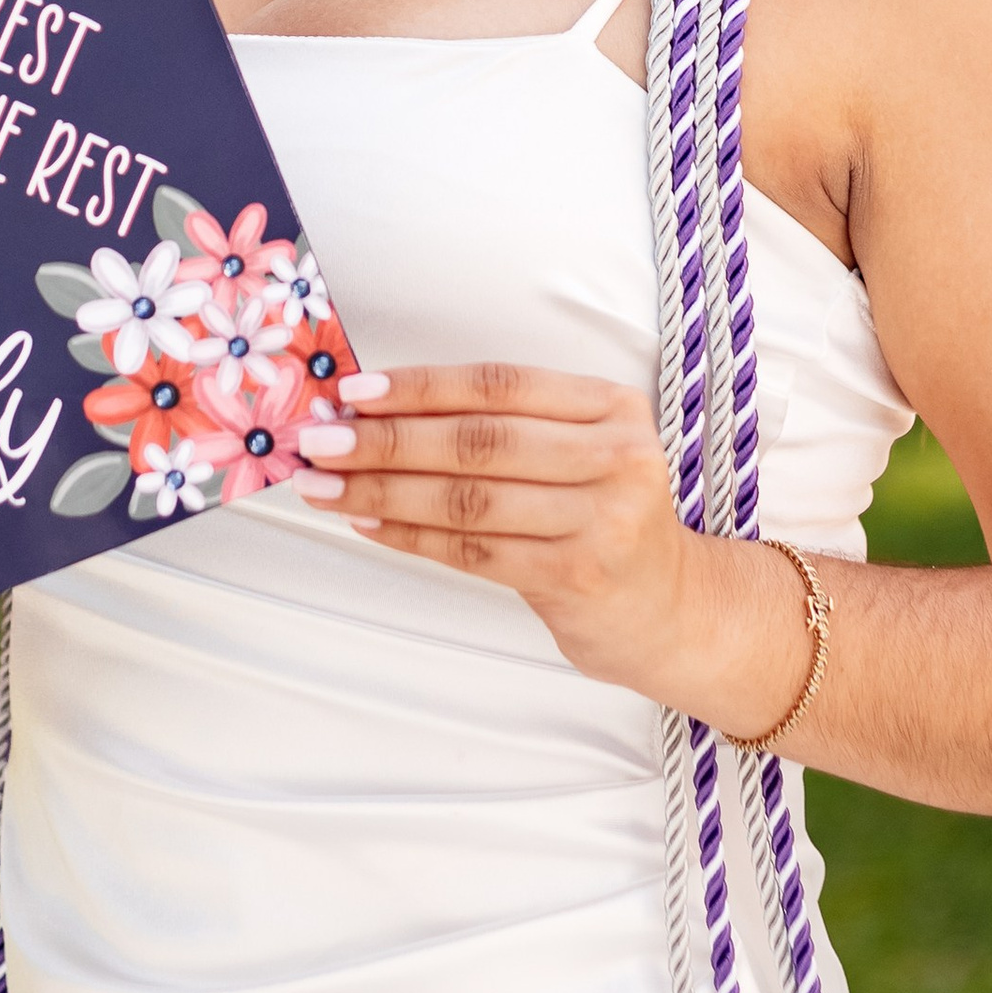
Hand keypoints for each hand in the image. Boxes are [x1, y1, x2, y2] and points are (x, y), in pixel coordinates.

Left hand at [306, 360, 809, 725]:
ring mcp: (603, 519)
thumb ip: (505, 427)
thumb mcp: (580, 452)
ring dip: (383, 490)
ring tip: (325, 485)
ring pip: (469, 498)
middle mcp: (616, 455)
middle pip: (478, 440)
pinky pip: (474, 550)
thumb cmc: (603, 519)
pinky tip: (368, 522)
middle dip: (386, 439)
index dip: (421, 386)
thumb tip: (381, 410)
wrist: (671, 608)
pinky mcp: (580, 575)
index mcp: (611, 405)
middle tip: (320, 440)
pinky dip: (411, 536)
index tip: (353, 392)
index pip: (499, 384)